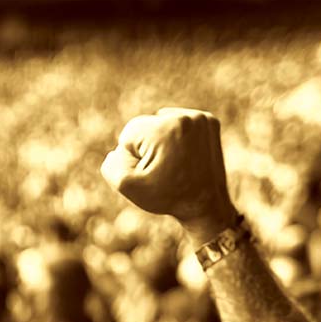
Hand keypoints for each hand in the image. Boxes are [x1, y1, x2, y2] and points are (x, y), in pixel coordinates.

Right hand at [101, 108, 237, 243]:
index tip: (152, 171)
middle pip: (144, 126)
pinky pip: (177, 123)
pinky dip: (175, 137)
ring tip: (174, 163)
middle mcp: (185, 117)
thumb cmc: (167, 197)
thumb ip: (111, 165)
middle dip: (146, 147)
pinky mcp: (209, 121)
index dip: (133, 157)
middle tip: (164, 170)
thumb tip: (118, 150)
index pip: (128, 134)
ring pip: (160, 124)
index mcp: (164, 130)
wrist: (206, 205)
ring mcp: (200, 118)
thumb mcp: (128, 187)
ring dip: (160, 142)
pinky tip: (182, 154)